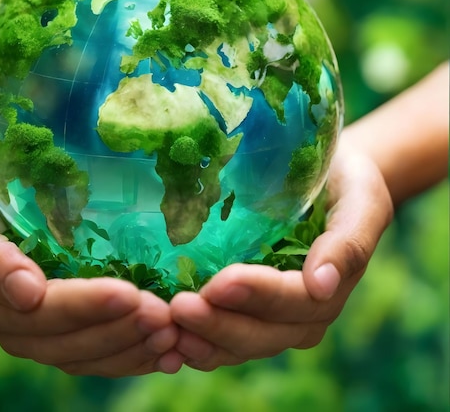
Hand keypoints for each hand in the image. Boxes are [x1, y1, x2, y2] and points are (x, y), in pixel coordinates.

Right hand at [0, 162, 184, 376]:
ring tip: (174, 334)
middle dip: (121, 331)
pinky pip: (96, 354)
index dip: (88, 307)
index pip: (45, 314)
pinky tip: (167, 351)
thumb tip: (27, 294)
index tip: (131, 293)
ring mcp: (38, 334)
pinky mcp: (59, 330)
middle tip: (166, 317)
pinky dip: (133, 355)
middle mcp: (14, 327)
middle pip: (71, 344)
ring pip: (89, 356)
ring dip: (133, 349)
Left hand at [169, 135, 393, 369]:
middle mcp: (301, 315)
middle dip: (219, 324)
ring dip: (200, 339)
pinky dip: (193, 343)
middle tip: (178, 308)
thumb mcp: (361, 201)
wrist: (328, 181)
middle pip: (260, 333)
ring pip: (236, 345)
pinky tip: (165, 336)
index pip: (292, 302)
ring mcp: (271, 320)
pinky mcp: (244, 314)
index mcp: (329, 290)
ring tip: (165, 327)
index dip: (257, 295)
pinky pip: (220, 339)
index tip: (219, 284)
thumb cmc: (345, 184)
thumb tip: (321, 285)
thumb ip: (348, 242)